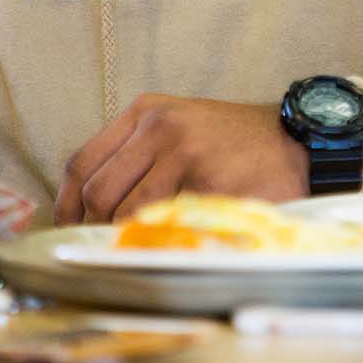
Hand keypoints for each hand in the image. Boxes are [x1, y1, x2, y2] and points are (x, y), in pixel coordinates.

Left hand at [54, 94, 308, 224]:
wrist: (297, 140)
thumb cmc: (235, 142)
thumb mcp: (180, 127)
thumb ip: (138, 153)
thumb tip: (90, 204)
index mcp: (145, 112)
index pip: (81, 161)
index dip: (66, 203)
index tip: (67, 228)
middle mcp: (159, 127)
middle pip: (97, 191)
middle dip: (93, 228)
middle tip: (102, 247)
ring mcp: (183, 153)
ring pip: (126, 211)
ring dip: (125, 238)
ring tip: (136, 250)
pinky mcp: (207, 181)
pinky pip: (165, 222)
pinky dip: (158, 241)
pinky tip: (167, 247)